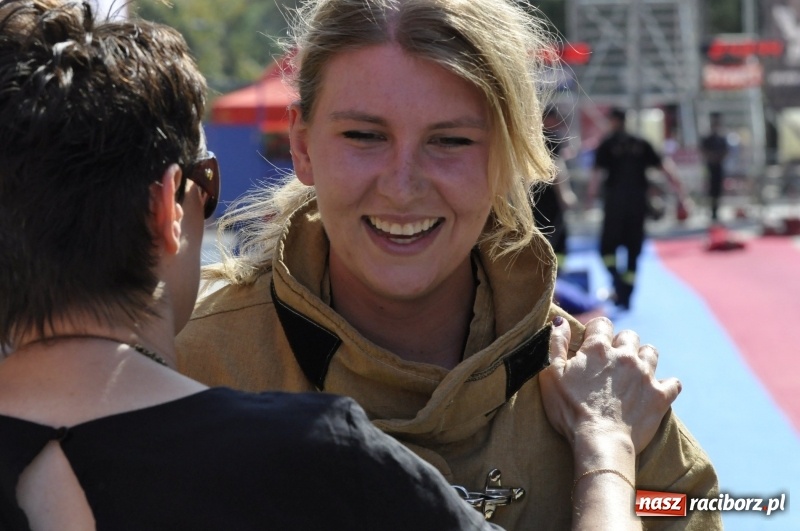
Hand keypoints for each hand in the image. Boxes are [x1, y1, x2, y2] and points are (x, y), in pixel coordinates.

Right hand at [540, 316, 681, 453]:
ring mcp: (645, 375)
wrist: (599, 441)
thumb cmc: (570, 410)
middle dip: (621, 344)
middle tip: (611, 362)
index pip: (601, 324)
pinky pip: (673, 383)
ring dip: (643, 358)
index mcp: (597, 349)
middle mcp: (625, 355)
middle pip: (629, 336)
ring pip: (651, 352)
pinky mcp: (660, 396)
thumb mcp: (551, 375)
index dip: (595, 332)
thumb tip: (560, 321)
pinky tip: (656, 391)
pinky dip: (666, 385)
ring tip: (634, 372)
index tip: (590, 344)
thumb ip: (556, 344)